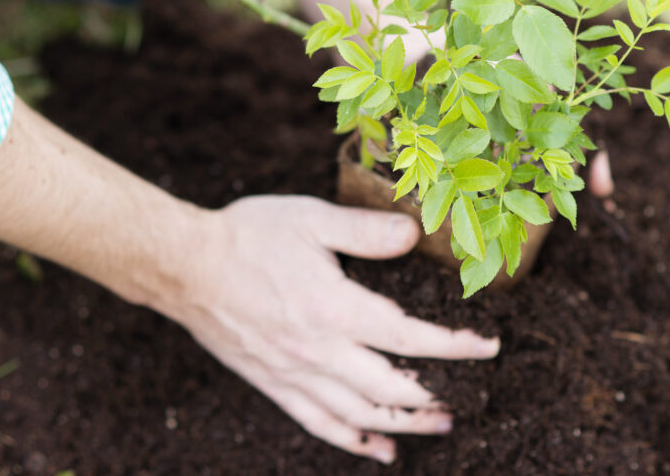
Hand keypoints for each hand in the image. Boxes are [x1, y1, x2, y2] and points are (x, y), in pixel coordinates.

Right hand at [168, 195, 500, 462]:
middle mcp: (318, 351)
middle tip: (468, 397)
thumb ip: (365, 230)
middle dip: (436, 396)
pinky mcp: (273, 384)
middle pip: (390, 390)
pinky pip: (318, 424)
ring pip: (359, 415)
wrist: (184, 266)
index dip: (455, 346)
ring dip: (404, 425)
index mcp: (334, 308)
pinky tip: (377, 450)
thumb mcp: (309, 218)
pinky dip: (352, 442)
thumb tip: (413, 235)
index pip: (409, 337)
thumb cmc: (247, 236)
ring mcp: (294, 374)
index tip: (486, 346)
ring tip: (438, 426)